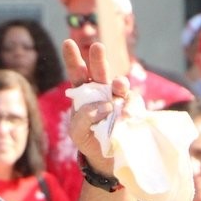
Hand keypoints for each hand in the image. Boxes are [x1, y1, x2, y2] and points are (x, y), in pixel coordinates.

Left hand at [62, 40, 130, 174]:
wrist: (107, 158)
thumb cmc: (89, 140)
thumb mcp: (77, 132)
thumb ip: (83, 118)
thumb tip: (105, 105)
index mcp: (84, 94)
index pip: (78, 73)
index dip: (73, 58)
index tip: (68, 42)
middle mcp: (102, 92)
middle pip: (100, 71)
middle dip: (98, 59)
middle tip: (97, 47)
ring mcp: (119, 99)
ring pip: (120, 84)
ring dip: (119, 83)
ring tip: (118, 85)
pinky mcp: (132, 110)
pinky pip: (133, 104)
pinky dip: (129, 107)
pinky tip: (125, 115)